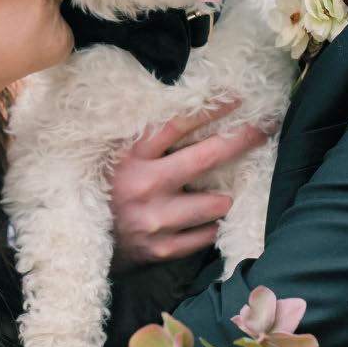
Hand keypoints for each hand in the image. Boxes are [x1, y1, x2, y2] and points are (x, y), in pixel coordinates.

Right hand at [109, 100, 272, 273]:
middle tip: (264, 129)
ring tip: (218, 197)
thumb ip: (147, 142)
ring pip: (215, 203)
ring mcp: (155, 219)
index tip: (238, 98)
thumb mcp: (118, 160)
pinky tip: (204, 222)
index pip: (177, 125)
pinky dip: (210, 226)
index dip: (210, 110)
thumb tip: (192, 114)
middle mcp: (145, 186)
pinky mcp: (162, 248)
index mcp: (131, 157)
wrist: (83, 242)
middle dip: (241, 141)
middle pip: (206, 158)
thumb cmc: (105, 191)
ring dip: (222, 198)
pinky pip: (206, 235)